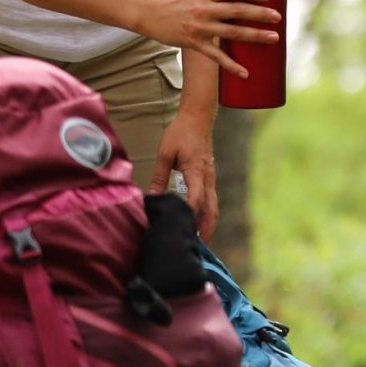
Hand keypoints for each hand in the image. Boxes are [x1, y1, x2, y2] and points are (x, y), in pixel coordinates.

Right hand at [134, 0, 273, 77]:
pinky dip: (231, 66)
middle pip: (236, 11)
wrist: (150, 12)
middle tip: (278, 17)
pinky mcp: (193, 43)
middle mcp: (204, 9)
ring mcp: (199, 27)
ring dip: (254, 36)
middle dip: (259, 14)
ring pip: (231, 32)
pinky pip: (216, 56)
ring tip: (273, 38)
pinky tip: (245, 73)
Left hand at [151, 110, 219, 237]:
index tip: (181, 229)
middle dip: (206, 229)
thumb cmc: (180, 133)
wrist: (198, 118)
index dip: (189, 215)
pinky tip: (198, 224)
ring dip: (207, 224)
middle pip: (211, 209)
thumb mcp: (165, 153)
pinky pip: (211, 201)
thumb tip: (151, 197)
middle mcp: (208, 178)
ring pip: (213, 207)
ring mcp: (211, 179)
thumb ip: (159, 176)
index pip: (196, 199)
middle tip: (196, 248)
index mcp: (196, 171)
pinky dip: (207, 215)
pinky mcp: (209, 178)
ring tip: (197, 242)